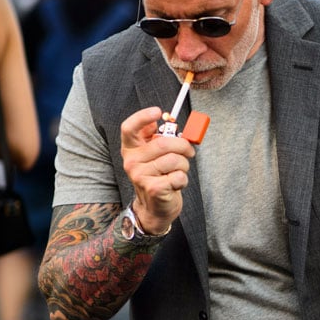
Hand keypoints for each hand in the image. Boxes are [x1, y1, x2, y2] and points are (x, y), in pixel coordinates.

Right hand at [119, 107, 195, 232]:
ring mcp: (140, 176)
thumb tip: (169, 120)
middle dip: (183, 146)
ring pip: (174, 160)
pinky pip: (179, 176)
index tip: (158, 112)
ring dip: (184, 165)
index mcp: (131, 149)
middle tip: (189, 151)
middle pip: (163, 143)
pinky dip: (183, 179)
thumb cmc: (159, 176)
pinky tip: (176, 183)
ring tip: (179, 171)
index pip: (129, 128)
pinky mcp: (154, 188)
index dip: (142, 117)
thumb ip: (160, 137)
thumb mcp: (155, 156)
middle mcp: (131, 161)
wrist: (155, 208)